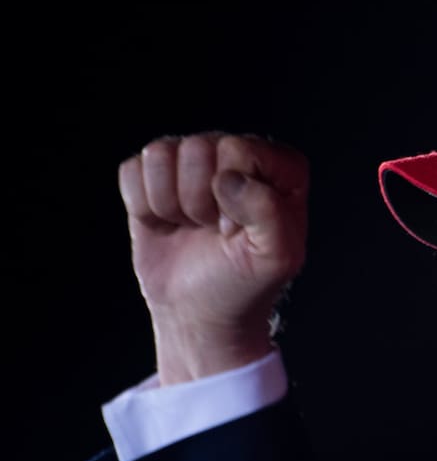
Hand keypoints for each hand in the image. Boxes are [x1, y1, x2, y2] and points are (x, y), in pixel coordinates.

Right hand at [118, 132, 308, 384]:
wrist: (201, 312)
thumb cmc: (245, 283)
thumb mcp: (276, 257)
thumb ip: (269, 213)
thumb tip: (228, 179)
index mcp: (280, 167)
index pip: (239, 148)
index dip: (234, 195)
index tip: (240, 228)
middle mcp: (237, 155)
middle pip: (197, 148)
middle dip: (199, 200)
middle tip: (215, 230)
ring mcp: (194, 162)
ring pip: (160, 153)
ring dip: (170, 203)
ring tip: (193, 226)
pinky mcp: (154, 176)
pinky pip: (131, 170)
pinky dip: (143, 206)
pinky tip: (168, 224)